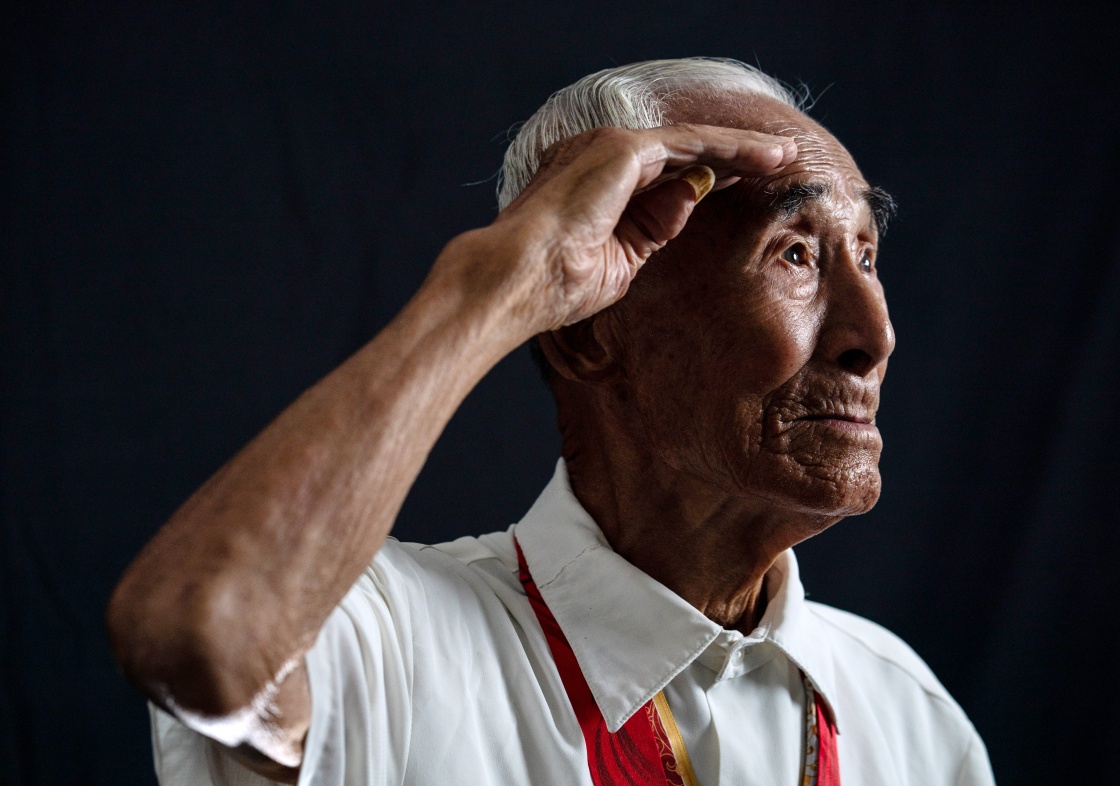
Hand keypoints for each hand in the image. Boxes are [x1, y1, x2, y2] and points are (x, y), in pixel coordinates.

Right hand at [473, 123, 796, 334]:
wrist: (520, 281)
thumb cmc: (557, 285)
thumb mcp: (620, 259)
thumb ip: (653, 228)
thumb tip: (691, 197)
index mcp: (591, 184)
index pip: (659, 176)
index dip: (702, 179)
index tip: (738, 187)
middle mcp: (597, 157)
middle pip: (679, 153)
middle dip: (729, 158)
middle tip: (774, 162)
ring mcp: (608, 149)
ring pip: (690, 143)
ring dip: (740, 149)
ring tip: (783, 156)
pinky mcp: (623, 150)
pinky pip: (691, 144)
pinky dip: (731, 148)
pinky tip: (764, 156)